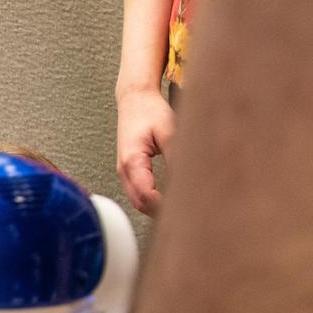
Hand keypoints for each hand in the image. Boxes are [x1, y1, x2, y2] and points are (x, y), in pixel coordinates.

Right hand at [116, 87, 175, 214]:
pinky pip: (137, 193)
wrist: (135, 100)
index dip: (164, 205)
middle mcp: (124, 169)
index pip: (146, 195)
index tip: (185, 207)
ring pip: (137, 200)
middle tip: (186, 213)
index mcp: (132, 161)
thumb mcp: (169, 133)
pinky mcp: (129, 170)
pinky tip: (168, 199)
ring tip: (179, 208)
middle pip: (139, 203)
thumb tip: (188, 180)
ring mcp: (124, 171)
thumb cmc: (149, 111)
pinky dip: (151, 200)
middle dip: (160, 211)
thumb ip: (177, 157)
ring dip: (155, 208)